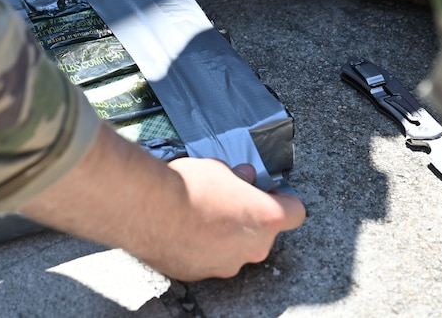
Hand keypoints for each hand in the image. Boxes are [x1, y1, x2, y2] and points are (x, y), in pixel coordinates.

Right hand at [22, 124, 305, 280]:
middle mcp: (252, 248)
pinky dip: (201, 246)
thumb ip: (237, 177)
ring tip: (199, 214)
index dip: (281, 199)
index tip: (266, 192)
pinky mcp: (199, 273)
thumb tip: (242, 177)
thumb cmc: (184, 185)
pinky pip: (208, 259)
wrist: (146, 207)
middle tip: (226, 198)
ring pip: (235, 249)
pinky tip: (182, 228)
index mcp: (265, 218)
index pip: (296, 211)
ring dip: (224, 234)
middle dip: (248, 216)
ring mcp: (226, 265)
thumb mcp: (217, 168)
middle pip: (262, 233)